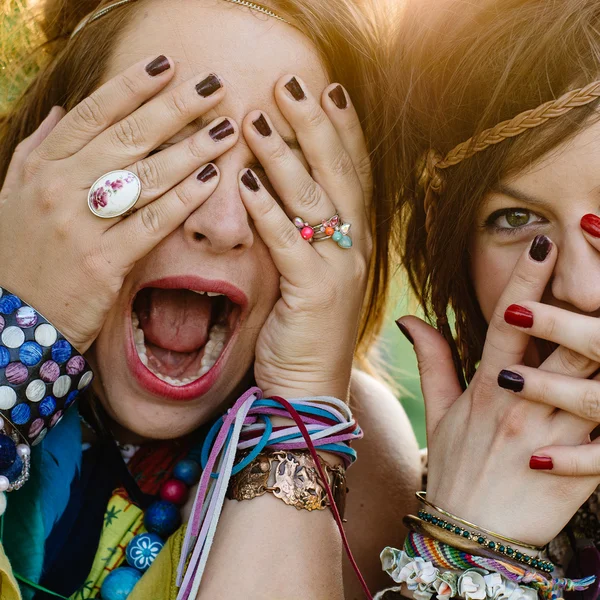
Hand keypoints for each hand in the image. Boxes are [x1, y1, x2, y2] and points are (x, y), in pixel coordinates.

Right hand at [0, 56, 238, 351]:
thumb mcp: (16, 195)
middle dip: (175, 107)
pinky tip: (211, 179)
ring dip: (191, 149)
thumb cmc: (20, 253)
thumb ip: (39, 150)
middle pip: (128, 137)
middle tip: (214, 86)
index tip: (166, 65)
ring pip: (146, 176)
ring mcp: (82, 225)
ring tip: (225, 130)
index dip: (131, 86)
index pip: (92, 114)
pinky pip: (152, 223)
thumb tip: (61, 111)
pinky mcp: (103, 262)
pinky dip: (183, 200)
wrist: (12, 317)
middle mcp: (61, 187)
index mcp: (42, 167)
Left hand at [238, 77, 371, 400]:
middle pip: (338, 174)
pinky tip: (246, 181)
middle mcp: (355, 248)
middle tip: (290, 83)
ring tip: (258, 118)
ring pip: (315, 201)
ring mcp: (339, 270)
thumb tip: (273, 187)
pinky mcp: (315, 294)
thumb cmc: (304, 329)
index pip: (354, 172)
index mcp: (356, 239)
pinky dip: (268, 212)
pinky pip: (289, 243)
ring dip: (285, 157)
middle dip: (315, 125)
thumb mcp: (309, 272)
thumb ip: (301, 232)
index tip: (328, 90)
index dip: (344, 129)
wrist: (312, 387)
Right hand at [398, 235, 599, 546]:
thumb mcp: (437, 413)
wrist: (474, 537)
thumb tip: (411, 318)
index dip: (526, 281)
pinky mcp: (584, 464)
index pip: (508, 323)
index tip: (545, 241)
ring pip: (597, 376)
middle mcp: (524, 405)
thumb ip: (432, 359)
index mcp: (488, 389)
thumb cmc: (455, 468)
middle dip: (590, 297)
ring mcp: (558, 435)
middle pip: (566, 340)